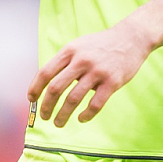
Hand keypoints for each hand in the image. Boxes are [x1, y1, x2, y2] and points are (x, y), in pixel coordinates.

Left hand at [27, 17, 152, 127]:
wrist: (131, 38)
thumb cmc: (101, 44)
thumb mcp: (79, 45)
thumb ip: (65, 61)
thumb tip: (47, 84)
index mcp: (70, 51)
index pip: (45, 72)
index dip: (35, 88)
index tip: (31, 99)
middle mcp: (82, 60)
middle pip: (56, 88)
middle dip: (46, 106)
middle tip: (44, 116)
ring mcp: (97, 71)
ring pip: (73, 99)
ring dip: (62, 115)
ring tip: (59, 123)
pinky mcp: (112, 82)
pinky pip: (95, 104)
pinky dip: (86, 115)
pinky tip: (81, 118)